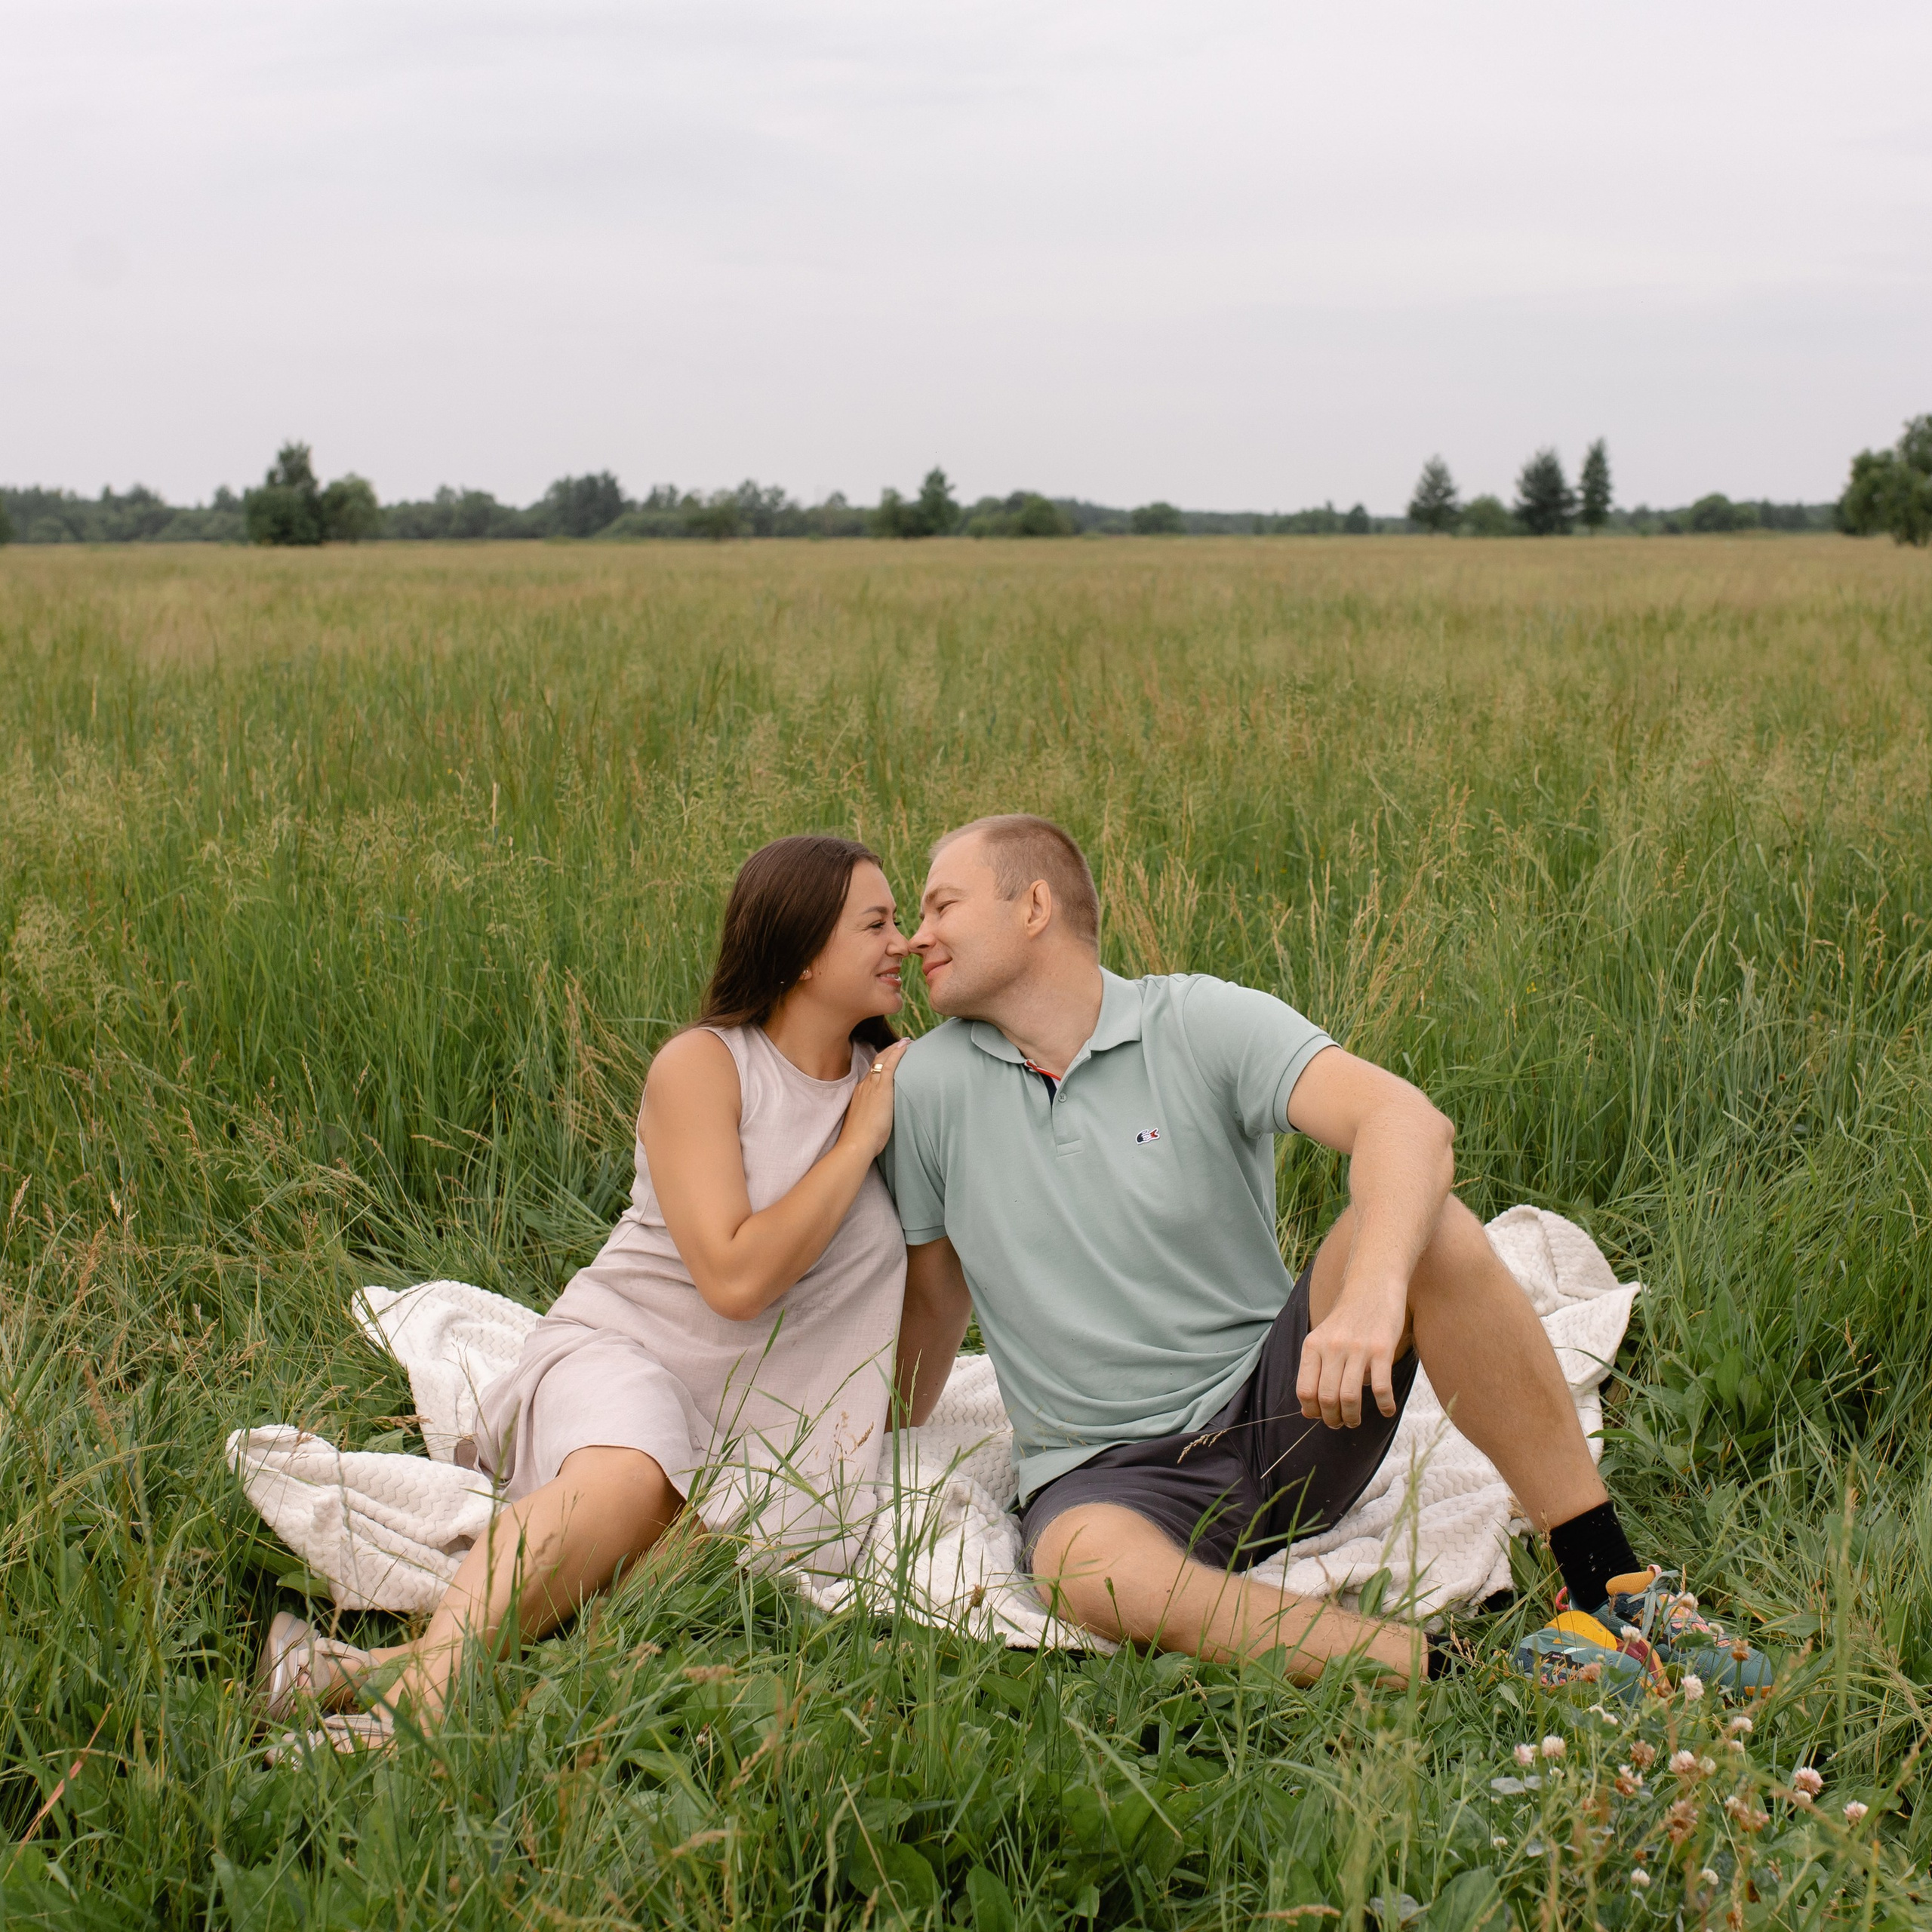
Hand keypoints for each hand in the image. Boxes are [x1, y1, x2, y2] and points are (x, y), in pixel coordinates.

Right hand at [839, 1039, 909, 1160]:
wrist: (856, 1144)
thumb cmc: (860, 1141)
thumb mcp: (864, 1124)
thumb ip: (871, 1118)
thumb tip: (879, 1121)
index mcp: (859, 1094)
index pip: (871, 1073)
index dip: (880, 1063)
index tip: (889, 1057)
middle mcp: (863, 1086)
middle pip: (875, 1062)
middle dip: (888, 1052)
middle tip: (900, 1044)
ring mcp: (871, 1086)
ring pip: (882, 1060)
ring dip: (894, 1049)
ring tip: (907, 1042)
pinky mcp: (880, 1090)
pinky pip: (889, 1065)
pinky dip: (897, 1053)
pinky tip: (905, 1045)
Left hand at [1296, 1281, 1408, 1429]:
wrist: (1372, 1286)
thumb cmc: (1347, 1318)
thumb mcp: (1322, 1339)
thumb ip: (1314, 1371)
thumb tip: (1307, 1411)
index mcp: (1312, 1345)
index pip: (1304, 1390)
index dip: (1311, 1411)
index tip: (1321, 1417)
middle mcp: (1332, 1347)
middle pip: (1327, 1398)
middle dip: (1332, 1419)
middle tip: (1340, 1423)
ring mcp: (1357, 1348)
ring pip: (1349, 1397)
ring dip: (1353, 1417)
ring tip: (1356, 1421)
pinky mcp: (1382, 1349)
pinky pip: (1380, 1387)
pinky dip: (1384, 1405)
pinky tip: (1386, 1410)